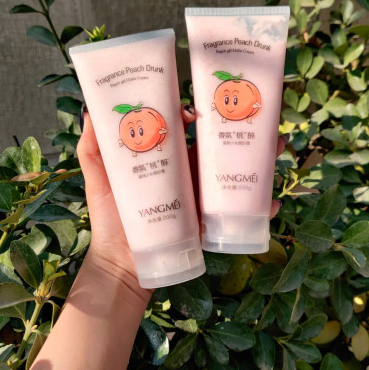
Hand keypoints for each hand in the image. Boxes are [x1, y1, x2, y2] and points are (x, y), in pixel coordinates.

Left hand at [77, 104, 287, 295]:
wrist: (121, 264)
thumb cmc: (109, 217)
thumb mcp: (98, 178)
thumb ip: (91, 147)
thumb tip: (90, 110)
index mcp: (168, 158)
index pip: (190, 130)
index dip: (203, 113)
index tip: (208, 105)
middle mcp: (189, 173)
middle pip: (221, 146)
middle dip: (245, 130)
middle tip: (264, 119)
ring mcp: (202, 197)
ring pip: (236, 172)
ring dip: (262, 160)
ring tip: (278, 148)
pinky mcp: (209, 221)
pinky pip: (238, 210)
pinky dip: (260, 206)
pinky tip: (272, 202)